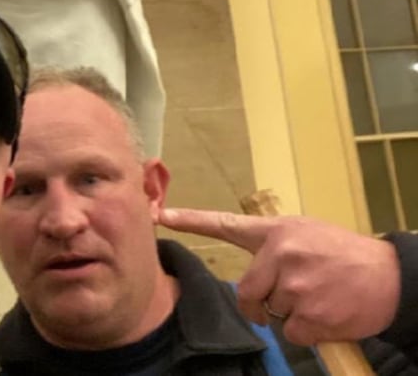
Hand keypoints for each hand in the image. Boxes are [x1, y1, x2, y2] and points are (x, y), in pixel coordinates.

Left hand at [159, 207, 399, 345]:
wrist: (388, 275)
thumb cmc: (342, 254)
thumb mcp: (304, 233)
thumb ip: (272, 245)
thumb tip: (252, 271)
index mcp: (275, 231)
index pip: (225, 225)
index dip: (190, 221)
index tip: (161, 216)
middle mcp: (280, 253)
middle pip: (246, 292)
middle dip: (262, 302)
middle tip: (292, 293)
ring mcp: (294, 284)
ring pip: (270, 313)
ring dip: (290, 313)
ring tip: (318, 295)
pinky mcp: (309, 314)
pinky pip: (290, 333)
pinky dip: (306, 331)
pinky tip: (326, 313)